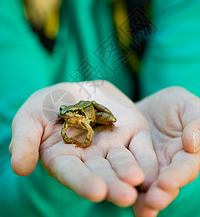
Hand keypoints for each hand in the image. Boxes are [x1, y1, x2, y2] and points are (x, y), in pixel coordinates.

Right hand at [9, 81, 157, 206]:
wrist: (75, 90)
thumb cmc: (47, 105)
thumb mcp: (29, 118)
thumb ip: (24, 141)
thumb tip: (19, 167)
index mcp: (65, 159)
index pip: (73, 173)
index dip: (83, 182)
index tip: (95, 191)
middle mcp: (90, 158)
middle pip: (102, 173)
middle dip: (113, 184)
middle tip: (124, 195)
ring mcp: (113, 146)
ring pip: (123, 162)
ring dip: (131, 173)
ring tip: (139, 181)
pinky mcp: (131, 133)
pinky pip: (141, 147)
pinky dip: (147, 158)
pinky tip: (153, 169)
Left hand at [134, 87, 199, 216]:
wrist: (145, 107)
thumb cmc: (172, 103)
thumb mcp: (185, 104)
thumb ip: (194, 120)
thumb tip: (192, 143)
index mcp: (187, 153)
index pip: (185, 166)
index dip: (178, 175)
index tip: (167, 182)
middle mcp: (169, 166)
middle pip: (167, 183)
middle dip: (160, 194)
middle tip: (152, 201)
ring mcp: (149, 169)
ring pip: (148, 186)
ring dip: (143, 199)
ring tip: (136, 208)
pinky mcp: (131, 166)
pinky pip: (127, 178)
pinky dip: (123, 188)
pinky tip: (114, 197)